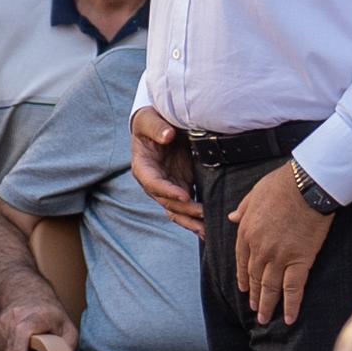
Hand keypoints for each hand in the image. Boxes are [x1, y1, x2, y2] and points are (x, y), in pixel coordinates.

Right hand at [126, 105, 205, 234]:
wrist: (161, 123)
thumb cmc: (152, 120)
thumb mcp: (149, 119)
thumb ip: (156, 127)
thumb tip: (167, 136)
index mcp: (143, 167)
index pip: (153, 183)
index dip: (167, 191)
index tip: (185, 195)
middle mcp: (154, 182)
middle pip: (166, 202)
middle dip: (184, 210)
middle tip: (203, 214)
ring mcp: (168, 186)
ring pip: (177, 210)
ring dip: (190, 221)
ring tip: (207, 231)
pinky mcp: (181, 186)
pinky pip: (187, 206)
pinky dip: (196, 217)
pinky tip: (208, 227)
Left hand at [230, 162, 332, 330]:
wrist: (306, 185)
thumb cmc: (282, 184)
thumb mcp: (254, 194)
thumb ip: (243, 209)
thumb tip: (232, 217)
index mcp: (246, 233)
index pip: (241, 262)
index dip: (243, 278)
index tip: (244, 290)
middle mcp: (259, 250)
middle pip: (255, 278)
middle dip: (255, 296)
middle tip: (255, 310)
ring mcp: (278, 258)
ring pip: (270, 287)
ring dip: (267, 305)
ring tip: (265, 318)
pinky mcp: (300, 261)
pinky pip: (293, 289)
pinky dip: (290, 305)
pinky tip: (289, 318)